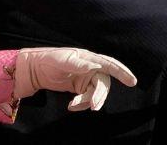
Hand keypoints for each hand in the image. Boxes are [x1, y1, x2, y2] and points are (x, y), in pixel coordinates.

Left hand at [14, 47, 137, 110]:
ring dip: (88, 102)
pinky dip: (82, 104)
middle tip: (94, 107)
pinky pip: (87, 98)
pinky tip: (72, 106)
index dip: (122, 72)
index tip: (132, 82)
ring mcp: (85, 78)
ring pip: (95, 93)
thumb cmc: (48, 60)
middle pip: (103, 83)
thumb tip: (95, 65)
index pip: (109, 64)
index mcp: (89, 58)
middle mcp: (90, 68)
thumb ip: (79, 64)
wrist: (34, 70)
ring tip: (74, 106)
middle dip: (100, 96)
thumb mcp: (62, 60)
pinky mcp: (79, 88)